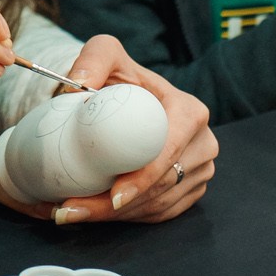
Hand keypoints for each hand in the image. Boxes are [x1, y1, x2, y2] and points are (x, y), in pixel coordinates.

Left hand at [47, 37, 216, 225]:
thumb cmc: (118, 77)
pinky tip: (96, 216)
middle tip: (72, 210)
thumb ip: (93, 59)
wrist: (125, 101)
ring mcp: (201, 169)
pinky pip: (162, 213)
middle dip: (118, 206)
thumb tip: (79, 83)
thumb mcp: (107, 56)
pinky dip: (129, 219)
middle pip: (162, 186)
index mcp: (190, 111)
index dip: (143, 178)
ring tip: (72, 214)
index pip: (169, 152)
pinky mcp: (191, 189)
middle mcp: (203, 143)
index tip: (112, 196)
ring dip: (117, 217)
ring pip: (160, 204)